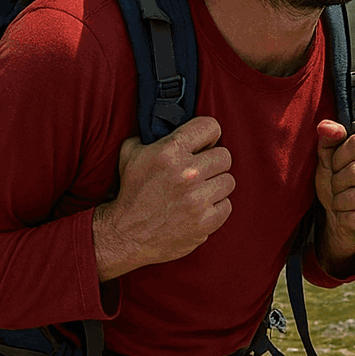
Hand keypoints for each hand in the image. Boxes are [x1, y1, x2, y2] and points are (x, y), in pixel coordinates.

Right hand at [92, 115, 233, 279]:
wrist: (126, 234)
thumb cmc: (131, 192)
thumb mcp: (131, 153)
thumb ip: (152, 135)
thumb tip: (169, 121)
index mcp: (169, 152)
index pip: (211, 127)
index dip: (209, 135)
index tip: (205, 144)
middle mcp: (186, 173)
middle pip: (225, 156)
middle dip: (213, 163)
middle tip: (202, 171)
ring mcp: (197, 200)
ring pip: (229, 181)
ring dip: (216, 186)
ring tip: (199, 191)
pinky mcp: (205, 222)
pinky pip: (227, 205)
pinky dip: (216, 208)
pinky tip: (200, 209)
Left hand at [314, 120, 354, 272]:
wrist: (340, 216)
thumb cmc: (338, 181)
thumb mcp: (329, 158)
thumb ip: (328, 139)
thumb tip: (326, 126)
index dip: (339, 157)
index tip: (336, 166)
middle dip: (336, 182)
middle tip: (337, 187)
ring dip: (339, 202)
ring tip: (342, 201)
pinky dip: (345, 219)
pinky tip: (349, 216)